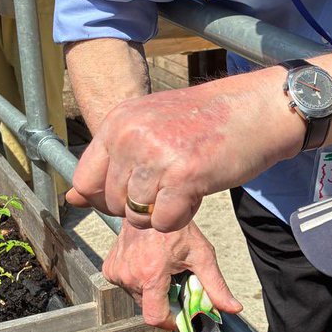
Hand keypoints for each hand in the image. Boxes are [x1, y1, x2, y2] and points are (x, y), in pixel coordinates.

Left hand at [66, 68, 300, 230]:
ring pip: (138, 216)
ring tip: (185, 185)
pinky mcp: (184, 176)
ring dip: (162, 211)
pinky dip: (181, 216)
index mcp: (119, 122)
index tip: (132, 194)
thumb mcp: (151, 124)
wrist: (258, 109)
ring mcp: (156, 156)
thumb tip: (73, 198)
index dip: (106, 197)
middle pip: (113, 202)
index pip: (85, 179)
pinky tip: (196, 192)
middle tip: (170, 184)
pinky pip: (164, 222)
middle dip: (140, 205)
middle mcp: (132, 136)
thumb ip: (113, 158)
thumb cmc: (208, 119)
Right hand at [101, 221, 241, 328]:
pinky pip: (125, 286)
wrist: (152, 206)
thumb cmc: (179, 229)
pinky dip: (137, 281)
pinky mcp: (109, 268)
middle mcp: (130, 276)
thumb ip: (217, 286)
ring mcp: (117, 272)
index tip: (179, 312)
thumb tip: (235, 308)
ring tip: (161, 269)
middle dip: (163, 302)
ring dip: (150, 291)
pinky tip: (147, 264)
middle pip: (148, 307)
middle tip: (174, 282)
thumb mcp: (202, 256)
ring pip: (136, 297)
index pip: (155, 318)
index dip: (169, 320)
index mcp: (151, 275)